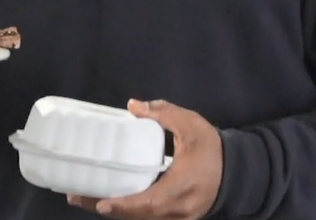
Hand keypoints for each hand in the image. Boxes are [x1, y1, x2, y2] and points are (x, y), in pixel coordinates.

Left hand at [67, 99, 222, 219]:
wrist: (239, 171)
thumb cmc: (213, 148)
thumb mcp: (191, 125)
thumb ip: (163, 113)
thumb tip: (133, 106)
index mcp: (180, 188)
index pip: (148, 204)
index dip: (124, 206)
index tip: (100, 203)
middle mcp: (177, 210)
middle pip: (138, 217)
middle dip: (107, 209)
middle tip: (76, 196)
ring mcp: (178, 218)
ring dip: (116, 212)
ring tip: (86, 198)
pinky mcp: (177, 217)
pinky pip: (149, 218)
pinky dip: (130, 212)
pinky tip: (112, 201)